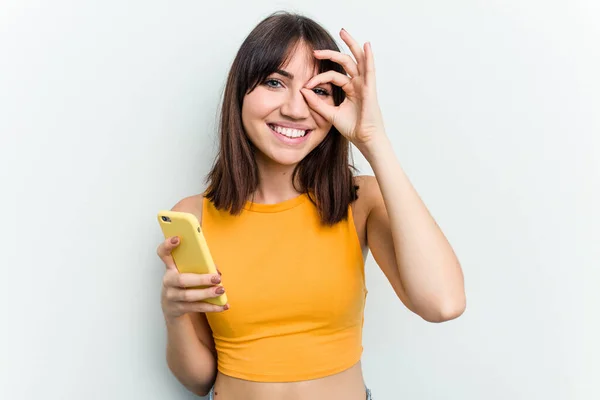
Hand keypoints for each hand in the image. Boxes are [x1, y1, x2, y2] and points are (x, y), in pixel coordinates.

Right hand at [157, 236, 228, 322]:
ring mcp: (171, 296)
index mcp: (171, 267)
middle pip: (181, 279)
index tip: (178, 238)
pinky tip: (223, 306)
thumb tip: (216, 271)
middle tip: (217, 278)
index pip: (164, 253)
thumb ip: (201, 266)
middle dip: (201, 279)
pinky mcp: (177, 308)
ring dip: (207, 293)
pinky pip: (195, 307)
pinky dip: (211, 307)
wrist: (173, 307)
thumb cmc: (185, 283)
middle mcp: (168, 281)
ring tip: (221, 290)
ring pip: (188, 295)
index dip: (168, 245)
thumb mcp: (188, 272)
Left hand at [300, 28, 385, 147]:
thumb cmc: (353, 128)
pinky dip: (369, 57)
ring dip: (351, 45)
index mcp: (350, 89)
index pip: (333, 76)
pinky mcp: (370, 89)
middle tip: (317, 48)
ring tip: (343, 32)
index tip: (306, 84)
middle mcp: (358, 84)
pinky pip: (370, 70)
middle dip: (332, 52)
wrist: (365, 140)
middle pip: (346, 61)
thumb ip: (317, 103)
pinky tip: (366, 46)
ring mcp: (365, 85)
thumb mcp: (330, 113)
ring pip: (358, 60)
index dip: (318, 78)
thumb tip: (303, 91)